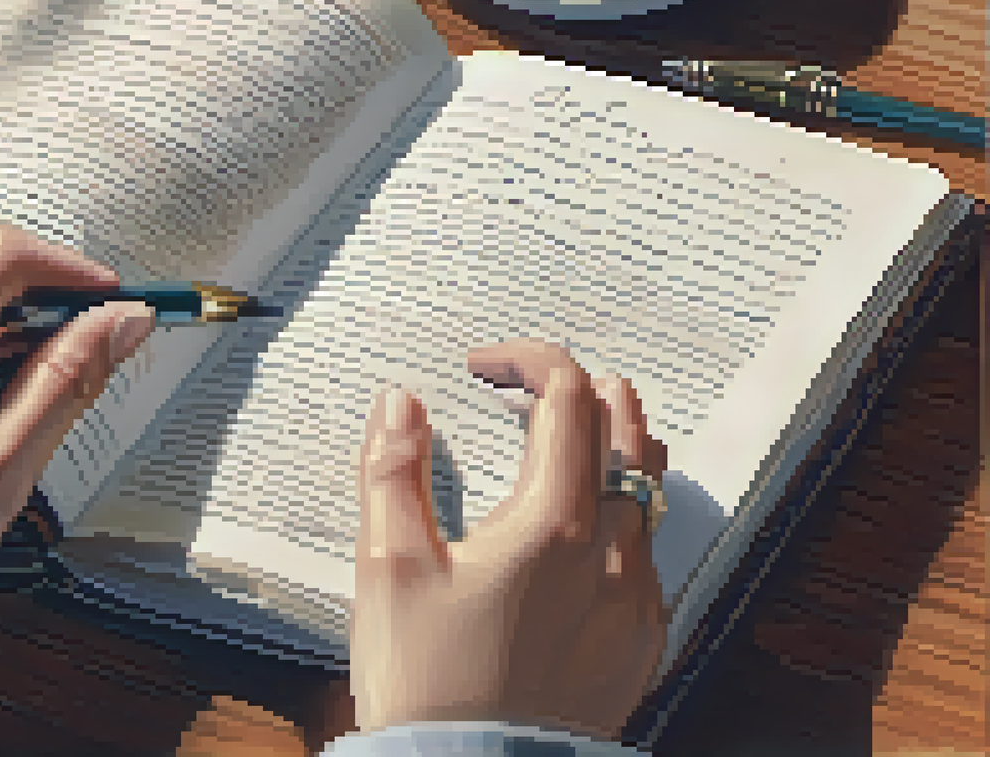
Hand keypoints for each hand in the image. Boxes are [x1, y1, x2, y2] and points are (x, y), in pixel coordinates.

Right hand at [350, 338, 667, 739]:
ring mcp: (638, 599)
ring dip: (613, 444)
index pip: (567, 397)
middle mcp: (613, 553)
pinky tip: (586, 531)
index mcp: (553, 522)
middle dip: (582, 388)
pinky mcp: (642, 641)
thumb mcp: (389, 567)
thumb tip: (402, 403)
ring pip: (649, 489)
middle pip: (626, 429)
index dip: (529, 360)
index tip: (486, 366)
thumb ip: (393, 471)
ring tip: (571, 439)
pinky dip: (623, 514)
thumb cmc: (428, 682)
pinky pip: (652, 551)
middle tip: (534, 387)